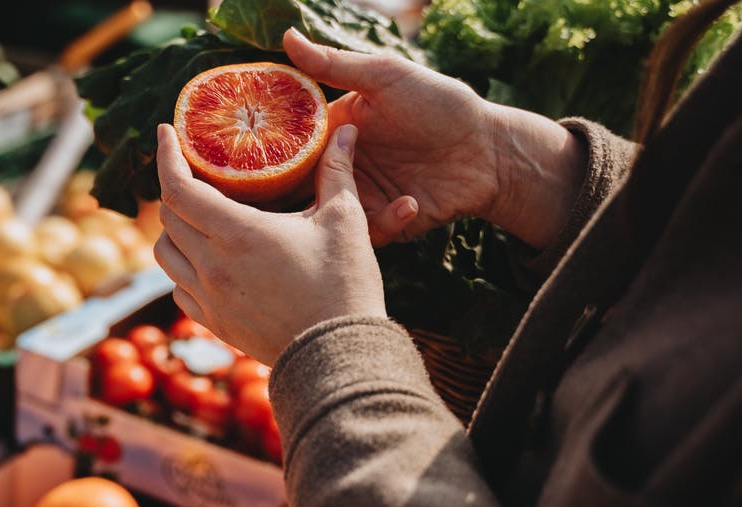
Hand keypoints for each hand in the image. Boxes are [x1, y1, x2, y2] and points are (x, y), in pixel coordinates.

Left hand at [154, 123, 385, 364]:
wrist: (339, 356)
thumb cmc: (344, 286)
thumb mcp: (344, 221)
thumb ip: (337, 171)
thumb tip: (347, 129)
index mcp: (237, 234)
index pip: (178, 187)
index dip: (166, 155)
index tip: (165, 134)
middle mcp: (211, 266)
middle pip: (168, 216)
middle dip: (175, 187)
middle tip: (194, 171)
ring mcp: (208, 298)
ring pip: (165, 253)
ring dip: (174, 229)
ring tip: (197, 215)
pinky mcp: (214, 324)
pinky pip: (179, 288)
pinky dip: (183, 267)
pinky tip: (206, 260)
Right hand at [283, 29, 584, 249]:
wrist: (490, 150)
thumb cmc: (442, 104)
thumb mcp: (386, 77)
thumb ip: (334, 64)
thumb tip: (286, 36)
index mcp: (334, 130)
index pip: (286, 145)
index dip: (266, 154)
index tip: (251, 161)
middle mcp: (341, 166)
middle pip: (298, 189)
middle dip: (290, 199)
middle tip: (294, 199)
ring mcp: (362, 197)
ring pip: (326, 217)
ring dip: (338, 213)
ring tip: (356, 202)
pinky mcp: (385, 224)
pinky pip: (368, 234)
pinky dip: (385, 222)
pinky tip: (411, 202)